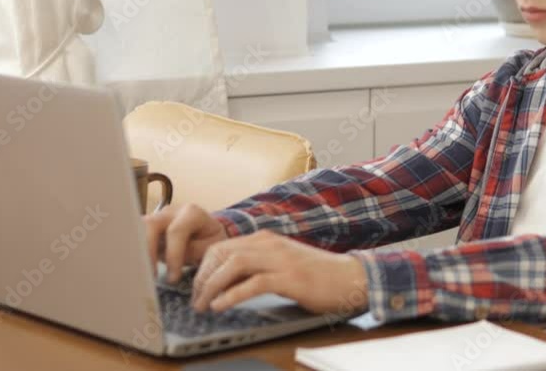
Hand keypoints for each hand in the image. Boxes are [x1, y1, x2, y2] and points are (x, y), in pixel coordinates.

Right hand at [143, 204, 228, 282]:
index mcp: (192, 213)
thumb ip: (193, 252)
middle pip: (151, 224)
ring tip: (142, 274)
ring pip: (138, 228)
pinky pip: (135, 236)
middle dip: (148, 252)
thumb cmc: (210, 240)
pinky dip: (135, 252)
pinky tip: (137, 269)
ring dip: (138, 252)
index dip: (172, 256)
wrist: (208, 232)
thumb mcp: (210, 247)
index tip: (173, 278)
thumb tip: (172, 265)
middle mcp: (171, 210)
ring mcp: (157, 216)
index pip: (176, 231)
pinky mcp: (147, 226)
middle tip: (150, 276)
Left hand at [190, 229, 368, 314]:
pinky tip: (221, 306)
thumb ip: (258, 267)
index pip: (222, 246)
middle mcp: (270, 244)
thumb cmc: (318, 275)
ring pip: (233, 264)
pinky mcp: (290, 278)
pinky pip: (253, 283)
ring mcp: (280, 259)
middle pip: (222, 253)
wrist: (351, 277)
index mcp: (266, 239)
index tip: (197, 287)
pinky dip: (232, 295)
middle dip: (202, 277)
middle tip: (195, 299)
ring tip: (203, 304)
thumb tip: (227, 282)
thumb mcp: (282, 264)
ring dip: (212, 286)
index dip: (203, 267)